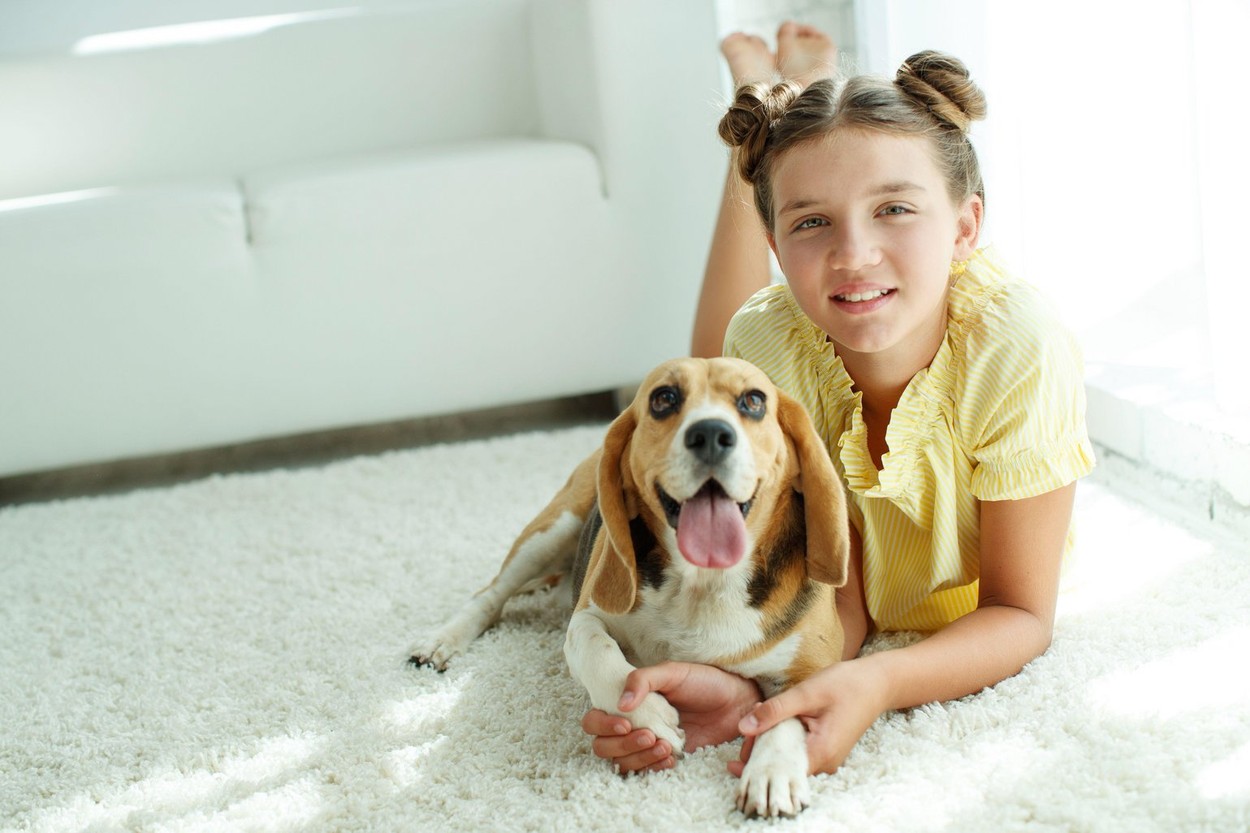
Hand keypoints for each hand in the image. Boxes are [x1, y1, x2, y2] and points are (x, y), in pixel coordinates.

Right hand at [581, 661, 760, 773]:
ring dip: (639, 758)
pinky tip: (672, 757)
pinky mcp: (664, 758)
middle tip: (650, 736)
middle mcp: (632, 724)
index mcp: (628, 702)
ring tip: (666, 746)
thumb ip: (643, 680)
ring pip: (622, 763)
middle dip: (622, 745)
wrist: (737, 702)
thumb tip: (621, 704)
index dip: (602, 726)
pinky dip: (654, 768)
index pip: (594, 721)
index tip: (626, 723)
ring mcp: (646, 744)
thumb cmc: (704, 681)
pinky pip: (645, 773)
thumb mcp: (673, 672)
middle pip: (603, 746)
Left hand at [729, 658, 887, 776]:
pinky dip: (785, 740)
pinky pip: (799, 753)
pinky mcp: (826, 750)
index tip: (742, 745)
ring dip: (772, 743)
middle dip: (761, 751)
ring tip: (760, 719)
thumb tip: (742, 728)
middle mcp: (826, 764)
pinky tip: (776, 722)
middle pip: (783, 769)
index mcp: (821, 754)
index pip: (779, 772)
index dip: (757, 762)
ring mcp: (827, 759)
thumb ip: (774, 711)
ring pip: (790, 760)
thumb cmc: (846, 684)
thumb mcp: (806, 693)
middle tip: (749, 726)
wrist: (878, 682)